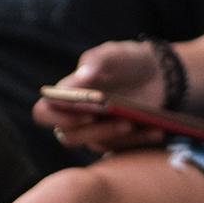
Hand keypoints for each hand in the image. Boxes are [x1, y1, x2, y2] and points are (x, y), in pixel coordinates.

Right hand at [32, 40, 168, 152]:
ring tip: (138, 123)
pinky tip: (158, 131)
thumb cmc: (127, 61)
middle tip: (122, 122)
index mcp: (66, 95)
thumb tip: (83, 77)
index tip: (84, 113)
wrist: (159, 73)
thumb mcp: (115, 54)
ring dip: (118, 137)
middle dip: (95, 131)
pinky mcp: (118, 141)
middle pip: (70, 136)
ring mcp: (97, 132)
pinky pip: (123, 148)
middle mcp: (76, 118)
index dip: (57, 118)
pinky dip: (140, 141)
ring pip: (97, 144)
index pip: (44, 113)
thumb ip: (98, 61)